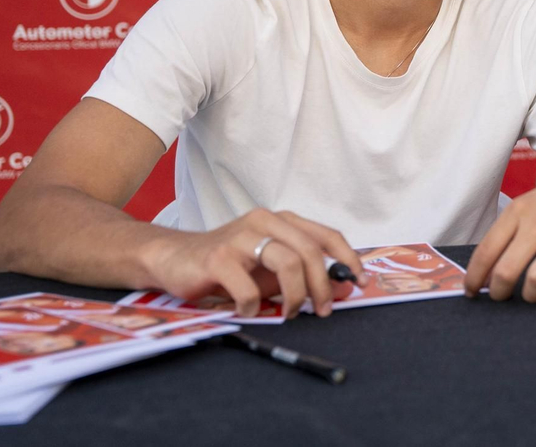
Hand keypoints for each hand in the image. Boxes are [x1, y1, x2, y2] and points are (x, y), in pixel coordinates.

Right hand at [140, 208, 363, 318]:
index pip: (327, 235)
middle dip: (323, 286)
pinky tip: (247, 310)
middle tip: (323, 311)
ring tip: (289, 313)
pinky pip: (248, 288)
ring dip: (295, 296)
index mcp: (282, 221)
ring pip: (287, 263)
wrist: (175, 258)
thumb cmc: (228, 264)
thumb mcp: (270, 269)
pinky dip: (252, 306)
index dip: (348, 259)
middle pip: (311, 251)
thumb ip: (302, 274)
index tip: (361, 282)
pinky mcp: (218, 257)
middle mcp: (265, 221)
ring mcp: (241, 237)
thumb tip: (341, 289)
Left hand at [464, 158, 535, 301]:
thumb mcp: (525, 207)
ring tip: (530, 293)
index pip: (486, 252)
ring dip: (529, 296)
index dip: (473, 279)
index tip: (470, 291)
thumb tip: (483, 276)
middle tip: (499, 295)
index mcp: (519, 211)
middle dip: (497, 293)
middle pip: (506, 271)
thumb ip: (504, 237)